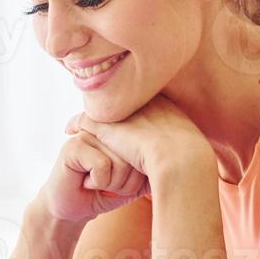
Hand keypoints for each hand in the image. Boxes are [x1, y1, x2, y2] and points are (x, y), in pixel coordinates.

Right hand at [35, 129, 151, 226]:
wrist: (73, 210)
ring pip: (120, 162)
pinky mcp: (73, 146)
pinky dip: (98, 182)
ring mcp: (89, 134)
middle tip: (109, 186)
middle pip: (135, 157)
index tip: (124, 184)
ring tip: (98, 184)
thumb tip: (179, 166)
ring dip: (112, 184)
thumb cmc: (104, 194)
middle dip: (126, 183)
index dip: (139, 175)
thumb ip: (152, 171)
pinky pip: (102, 166)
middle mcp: (107, 129)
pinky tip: (86, 182)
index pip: (147, 150)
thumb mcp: (134, 182)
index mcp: (123, 132)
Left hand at [63, 93, 208, 179]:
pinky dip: (76, 124)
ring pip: (102, 108)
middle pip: (120, 99)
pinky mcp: (107, 125)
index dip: (132, 109)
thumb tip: (186, 156)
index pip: (142, 100)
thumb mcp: (190, 148)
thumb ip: (182, 147)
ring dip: (91, 116)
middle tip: (100, 112)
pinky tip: (69, 129)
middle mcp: (144, 101)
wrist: (180, 159)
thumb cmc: (190, 160)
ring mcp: (125, 111)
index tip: (126, 116)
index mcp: (166, 104)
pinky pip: (85, 120)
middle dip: (111, 106)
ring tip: (79, 122)